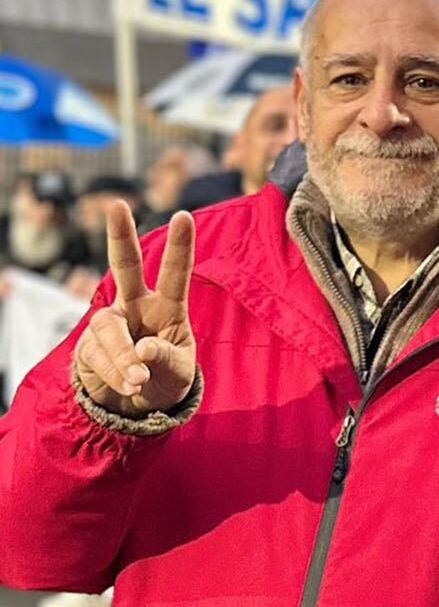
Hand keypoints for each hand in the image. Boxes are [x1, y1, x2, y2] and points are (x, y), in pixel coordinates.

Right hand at [75, 203, 196, 417]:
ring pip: (108, 327)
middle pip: (124, 265)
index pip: (174, 273)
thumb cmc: (167, 375)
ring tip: (139, 379)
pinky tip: (129, 385)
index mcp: (167, 306)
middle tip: (116, 204)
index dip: (179, 245)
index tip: (183, 216)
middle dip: (120, 234)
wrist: (138, 402)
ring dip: (123, 356)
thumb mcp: (179, 371)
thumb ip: (165, 359)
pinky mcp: (88, 344)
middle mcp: (136, 305)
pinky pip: (97, 355)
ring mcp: (109, 322)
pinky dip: (114, 373)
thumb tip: (143, 349)